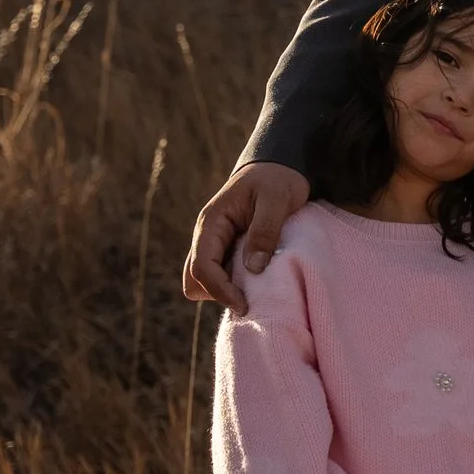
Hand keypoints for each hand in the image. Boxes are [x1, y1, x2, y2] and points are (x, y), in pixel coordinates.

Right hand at [182, 162, 309, 313]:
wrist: (280, 168)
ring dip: (226, 290)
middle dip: (218, 293)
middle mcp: (207, 236)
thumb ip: (265, 231)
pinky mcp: (228, 251)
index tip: (244, 304)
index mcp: (211, 223)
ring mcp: (216, 245)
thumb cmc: (278, 180)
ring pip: (205, 281)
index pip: (201, 267)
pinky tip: (260, 280)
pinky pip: (222, 276)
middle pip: (194, 280)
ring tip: (258, 288)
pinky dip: (235, 284)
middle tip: (251, 297)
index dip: (219, 290)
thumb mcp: (276, 199)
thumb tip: (253, 268)